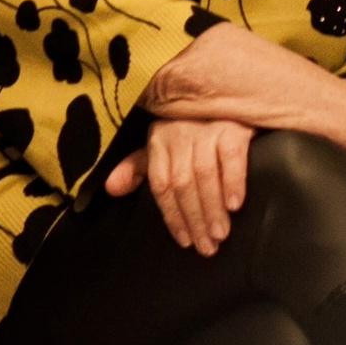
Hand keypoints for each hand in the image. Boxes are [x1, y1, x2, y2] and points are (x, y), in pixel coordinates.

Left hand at [105, 117, 255, 254]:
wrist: (232, 97)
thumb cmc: (197, 126)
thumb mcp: (165, 143)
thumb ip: (140, 166)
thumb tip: (111, 188)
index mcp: (160, 140)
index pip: (161, 184)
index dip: (171, 216)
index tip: (185, 241)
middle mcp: (180, 133)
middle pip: (182, 184)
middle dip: (194, 219)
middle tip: (207, 247)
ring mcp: (207, 128)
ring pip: (205, 175)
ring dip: (212, 209)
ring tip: (220, 234)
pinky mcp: (233, 126)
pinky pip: (231, 157)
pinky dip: (232, 182)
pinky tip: (235, 205)